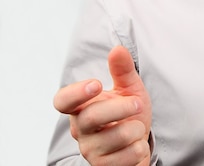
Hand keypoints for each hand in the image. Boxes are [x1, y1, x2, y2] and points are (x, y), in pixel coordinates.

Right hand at [53, 46, 152, 165]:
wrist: (139, 143)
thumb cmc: (129, 114)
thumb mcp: (130, 89)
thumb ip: (123, 70)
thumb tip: (117, 49)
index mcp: (82, 108)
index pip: (63, 101)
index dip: (75, 93)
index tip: (96, 85)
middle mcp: (81, 130)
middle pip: (91, 117)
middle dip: (121, 108)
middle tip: (139, 103)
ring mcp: (91, 151)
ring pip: (116, 137)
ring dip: (136, 129)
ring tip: (135, 129)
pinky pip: (127, 156)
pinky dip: (139, 148)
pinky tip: (135, 146)